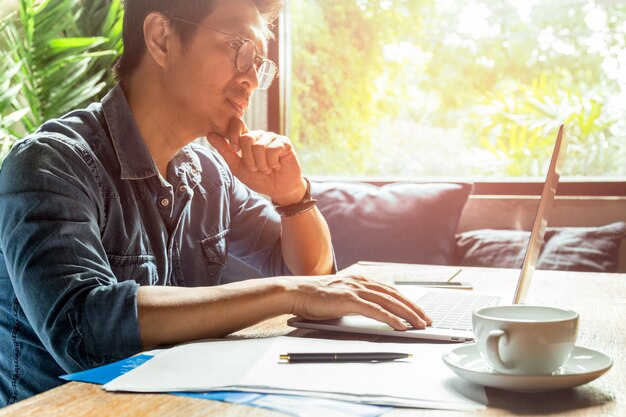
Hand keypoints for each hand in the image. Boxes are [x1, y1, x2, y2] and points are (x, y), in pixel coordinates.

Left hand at [207, 118, 304, 204]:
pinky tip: (277, 166)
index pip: (237, 123)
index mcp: (247, 138)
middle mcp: (260, 135)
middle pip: (246, 139)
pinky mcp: (284, 142)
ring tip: (267, 169)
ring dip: (261, 165)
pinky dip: (272, 164)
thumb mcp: (237, 167)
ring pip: (259, 147)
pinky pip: (272, 150)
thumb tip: (209, 134)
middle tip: (256, 169)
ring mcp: (272, 137)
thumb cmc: (259, 178)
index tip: (235, 150)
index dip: (233, 135)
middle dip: (249, 160)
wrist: (278, 190)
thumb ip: (225, 151)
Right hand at [290, 275, 432, 329]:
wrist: (297, 293)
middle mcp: (361, 281)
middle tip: (427, 320)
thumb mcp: (341, 295)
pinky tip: (401, 326)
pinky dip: (391, 318)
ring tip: (420, 324)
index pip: (390, 290)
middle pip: (395, 295)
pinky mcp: (349, 299)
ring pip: (389, 301)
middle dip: (414, 308)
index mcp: (360, 279)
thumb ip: (357, 299)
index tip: (419, 311)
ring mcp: (355, 289)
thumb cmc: (316, 298)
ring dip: (408, 314)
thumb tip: (372, 311)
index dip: (407, 301)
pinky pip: (376, 310)